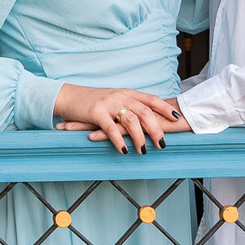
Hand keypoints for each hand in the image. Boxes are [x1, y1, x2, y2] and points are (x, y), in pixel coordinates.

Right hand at [53, 83, 180, 153]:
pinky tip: (124, 151)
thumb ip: (128, 105)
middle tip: (162, 144)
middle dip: (156, 129)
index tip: (177, 118)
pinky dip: (119, 141)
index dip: (165, 108)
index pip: (151, 99)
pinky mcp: (96, 113)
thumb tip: (143, 117)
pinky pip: (111, 129)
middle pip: (145, 112)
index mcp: (127, 93)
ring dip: (139, 138)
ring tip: (144, 151)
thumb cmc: (90, 101)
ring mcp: (108, 103)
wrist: (67, 96)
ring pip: (131, 121)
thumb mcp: (112, 99)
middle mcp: (120, 96)